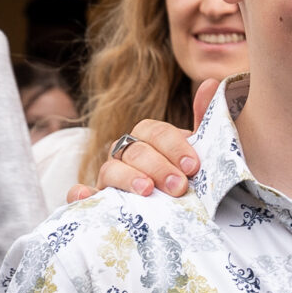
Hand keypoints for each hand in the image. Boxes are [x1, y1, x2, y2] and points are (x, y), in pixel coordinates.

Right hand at [79, 79, 218, 201]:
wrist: (179, 210)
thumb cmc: (186, 178)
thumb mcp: (199, 152)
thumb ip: (204, 120)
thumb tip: (212, 82)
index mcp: (148, 139)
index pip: (155, 132)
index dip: (174, 146)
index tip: (193, 166)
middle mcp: (125, 153)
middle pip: (134, 151)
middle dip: (158, 167)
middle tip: (179, 186)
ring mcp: (109, 177)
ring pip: (110, 169)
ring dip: (127, 178)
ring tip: (147, 191)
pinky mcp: (98, 201)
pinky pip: (79, 194)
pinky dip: (79, 193)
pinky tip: (84, 194)